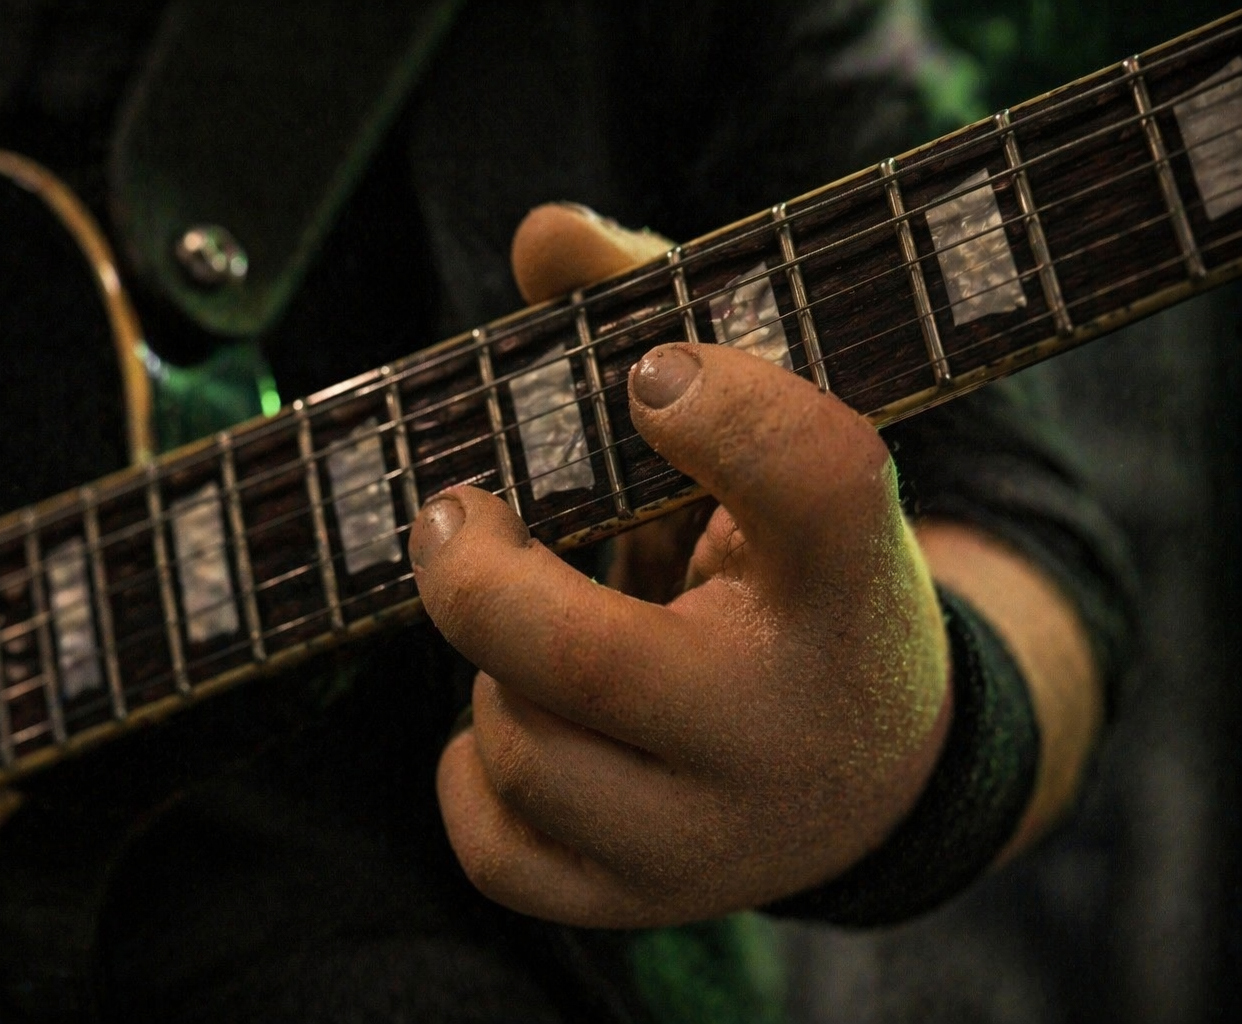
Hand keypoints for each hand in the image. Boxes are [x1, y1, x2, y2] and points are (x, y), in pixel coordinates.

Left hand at [409, 203, 953, 927]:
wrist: (871, 766)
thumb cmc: (797, 578)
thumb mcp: (769, 456)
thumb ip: (668, 323)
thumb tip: (543, 234)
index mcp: (853, 584)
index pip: (817, 484)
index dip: (728, 411)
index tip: (653, 373)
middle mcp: (796, 726)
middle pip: (593, 662)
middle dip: (480, 576)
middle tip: (453, 513)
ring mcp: (721, 838)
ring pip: (528, 752)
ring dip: (492, 670)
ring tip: (533, 630)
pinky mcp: (652, 901)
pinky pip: (501, 851)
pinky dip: (475, 776)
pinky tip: (513, 719)